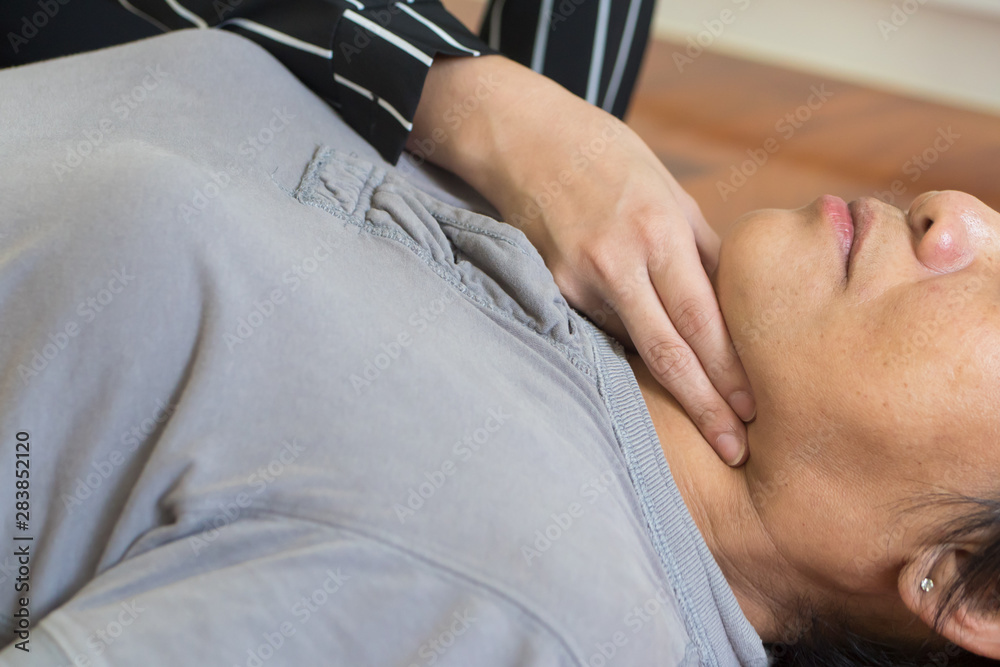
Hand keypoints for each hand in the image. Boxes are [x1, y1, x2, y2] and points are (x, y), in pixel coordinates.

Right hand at [409, 55, 754, 464]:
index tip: (752, 412)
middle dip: (705, 404)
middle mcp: (617, 259)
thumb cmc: (607, 160)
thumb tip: (732, 307)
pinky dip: (620, 344)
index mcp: (659, 230)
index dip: (728, 371)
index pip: (702, 318)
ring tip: (698, 418)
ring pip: (630, 345)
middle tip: (734, 449)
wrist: (522, 136)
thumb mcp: (668, 191)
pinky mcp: (547, 287)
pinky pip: (595, 328)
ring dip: (663, 384)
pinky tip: (635, 359)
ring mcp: (576, 278)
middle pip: (668, 351)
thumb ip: (700, 250)